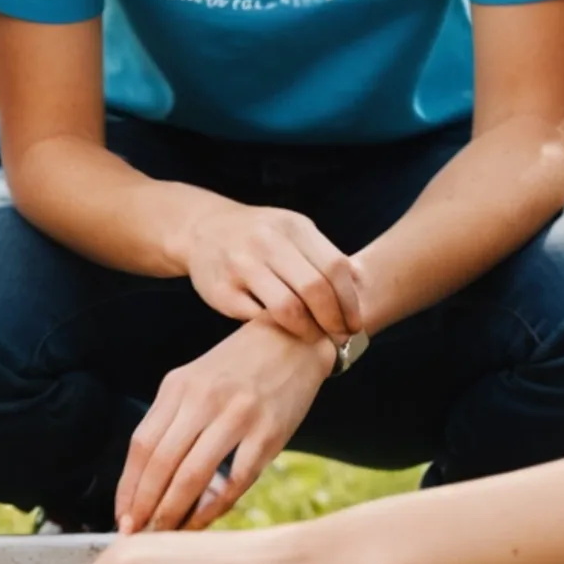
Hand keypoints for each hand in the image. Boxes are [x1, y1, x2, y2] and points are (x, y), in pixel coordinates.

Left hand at [117, 322, 333, 534]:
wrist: (292, 340)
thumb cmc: (237, 368)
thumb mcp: (195, 381)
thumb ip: (172, 422)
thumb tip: (148, 481)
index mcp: (177, 386)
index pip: (141, 445)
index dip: (128, 487)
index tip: (121, 516)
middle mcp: (202, 399)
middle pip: (161, 463)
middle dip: (144, 506)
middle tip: (135, 534)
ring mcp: (237, 415)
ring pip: (193, 475)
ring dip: (174, 512)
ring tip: (164, 534)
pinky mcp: (268, 433)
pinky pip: (236, 479)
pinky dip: (215, 506)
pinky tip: (202, 521)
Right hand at [175, 197, 361, 340]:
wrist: (202, 229)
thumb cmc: (259, 236)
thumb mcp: (291, 231)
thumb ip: (321, 256)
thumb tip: (361, 290)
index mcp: (292, 226)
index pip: (335, 267)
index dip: (350, 301)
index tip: (355, 324)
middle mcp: (266, 241)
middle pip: (314, 289)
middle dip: (332, 320)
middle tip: (338, 337)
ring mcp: (240, 264)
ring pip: (286, 308)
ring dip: (307, 331)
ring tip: (313, 337)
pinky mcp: (220, 290)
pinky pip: (257, 319)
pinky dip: (275, 329)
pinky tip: (283, 333)